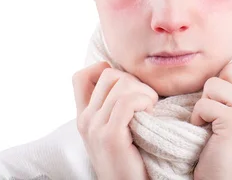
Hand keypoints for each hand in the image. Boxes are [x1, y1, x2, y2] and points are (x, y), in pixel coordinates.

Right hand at [72, 62, 158, 179]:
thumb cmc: (132, 160)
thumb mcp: (116, 130)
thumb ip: (114, 108)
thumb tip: (129, 79)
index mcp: (84, 117)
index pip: (81, 76)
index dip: (104, 70)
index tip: (126, 87)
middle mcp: (85, 120)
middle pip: (109, 74)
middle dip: (133, 82)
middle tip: (146, 104)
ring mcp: (95, 128)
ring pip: (121, 83)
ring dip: (144, 93)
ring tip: (149, 111)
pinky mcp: (110, 136)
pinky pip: (128, 101)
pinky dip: (144, 102)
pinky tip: (150, 115)